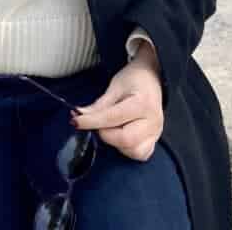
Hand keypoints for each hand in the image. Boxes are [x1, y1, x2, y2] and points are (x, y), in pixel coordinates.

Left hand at [69, 44, 163, 161]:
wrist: (154, 76)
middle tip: (98, 123)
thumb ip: (98, 105)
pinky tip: (122, 136)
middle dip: (105, 133)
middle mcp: (153, 121)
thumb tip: (79, 116)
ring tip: (113, 127)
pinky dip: (128, 149)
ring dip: (117, 143)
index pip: (112, 118)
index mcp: (143, 103)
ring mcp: (156, 133)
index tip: (75, 121)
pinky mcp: (155, 140)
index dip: (90, 121)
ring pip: (133, 150)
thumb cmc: (135, 78)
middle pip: (125, 139)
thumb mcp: (115, 86)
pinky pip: (140, 154)